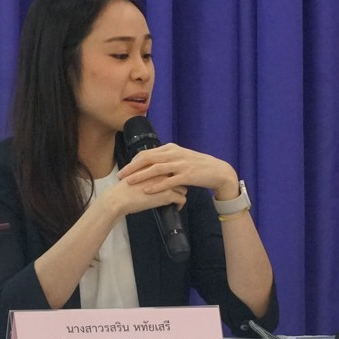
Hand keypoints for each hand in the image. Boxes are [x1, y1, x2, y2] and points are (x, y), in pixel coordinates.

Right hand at [96, 172, 187, 219]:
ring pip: (183, 188)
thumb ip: (145, 172)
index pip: (171, 167)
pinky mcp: (167, 195)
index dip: (173, 174)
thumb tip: (149, 176)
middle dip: (180, 183)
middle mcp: (163, 171)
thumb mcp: (135, 174)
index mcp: (155, 165)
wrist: (119, 198)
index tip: (172, 181)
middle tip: (176, 191)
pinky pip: (181, 200)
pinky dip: (180, 204)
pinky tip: (176, 207)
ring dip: (181, 194)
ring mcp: (166, 183)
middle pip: (179, 176)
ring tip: (176, 200)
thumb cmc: (123, 189)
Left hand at [118, 143, 238, 198]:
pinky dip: (156, 186)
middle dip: (132, 167)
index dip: (134, 161)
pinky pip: (168, 181)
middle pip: (148, 158)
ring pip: (156, 169)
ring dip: (140, 176)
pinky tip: (147, 190)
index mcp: (172, 148)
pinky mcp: (187, 175)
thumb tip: (152, 163)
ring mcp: (181, 164)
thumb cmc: (199, 166)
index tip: (125, 169)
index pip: (148, 152)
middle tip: (121, 176)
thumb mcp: (182, 157)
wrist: (218, 171)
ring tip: (129, 182)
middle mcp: (175, 154)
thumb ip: (168, 158)